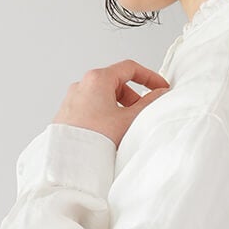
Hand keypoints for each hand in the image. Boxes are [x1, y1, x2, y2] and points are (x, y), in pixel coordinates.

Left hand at [52, 60, 171, 146]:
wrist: (68, 160)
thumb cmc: (92, 138)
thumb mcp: (128, 119)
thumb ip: (148, 103)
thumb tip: (159, 94)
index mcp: (97, 79)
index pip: (129, 68)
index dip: (149, 77)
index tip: (160, 87)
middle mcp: (82, 85)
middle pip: (116, 82)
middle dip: (133, 96)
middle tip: (143, 112)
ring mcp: (73, 98)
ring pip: (104, 96)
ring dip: (119, 106)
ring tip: (125, 126)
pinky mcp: (68, 112)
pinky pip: (92, 106)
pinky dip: (105, 113)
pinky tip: (109, 132)